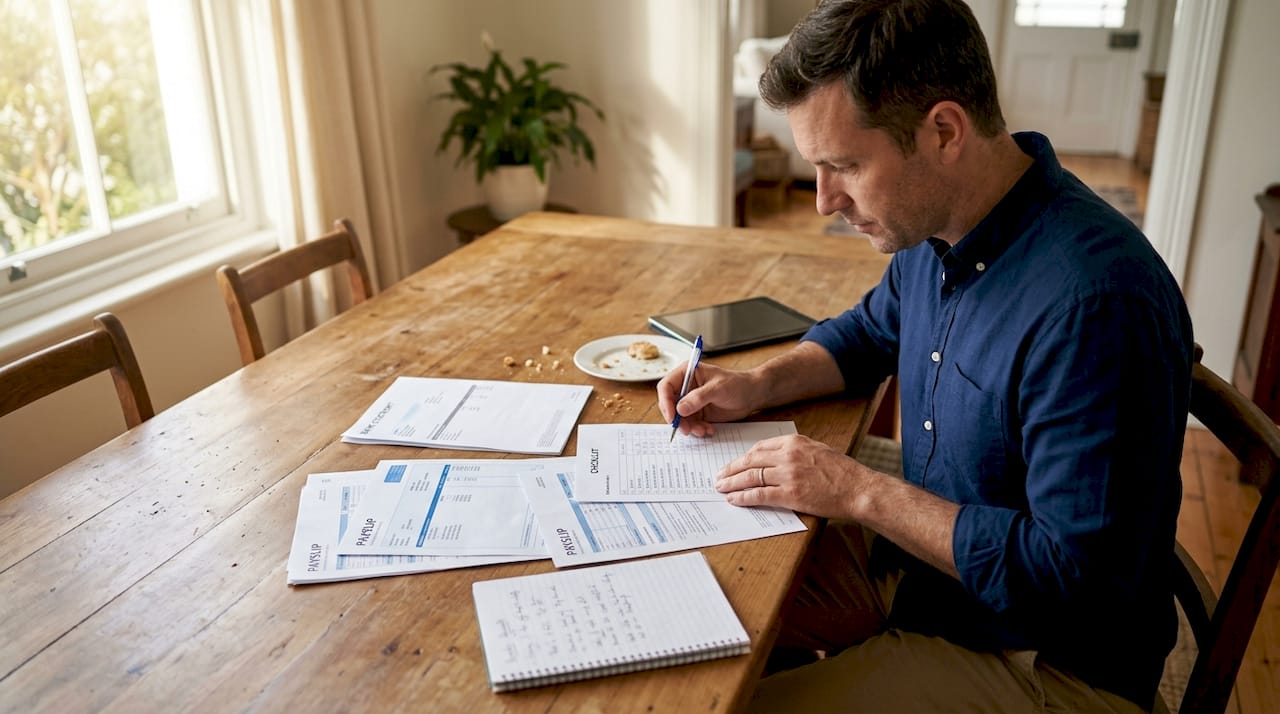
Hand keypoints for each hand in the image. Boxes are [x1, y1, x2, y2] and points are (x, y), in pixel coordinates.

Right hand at [657, 360, 760, 436]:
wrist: (753, 395)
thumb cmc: (738, 384)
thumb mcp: (718, 388)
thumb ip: (698, 398)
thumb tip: (680, 409)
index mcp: (687, 373)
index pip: (666, 386)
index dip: (665, 402)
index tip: (672, 416)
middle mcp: (686, 387)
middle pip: (670, 404)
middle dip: (677, 419)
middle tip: (686, 429)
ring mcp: (691, 401)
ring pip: (680, 418)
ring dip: (689, 427)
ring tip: (703, 430)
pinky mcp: (698, 413)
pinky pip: (690, 424)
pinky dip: (697, 429)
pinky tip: (709, 429)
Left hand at [714, 434, 868, 518]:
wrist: (858, 488)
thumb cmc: (841, 471)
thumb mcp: (817, 449)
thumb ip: (794, 451)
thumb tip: (773, 458)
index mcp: (793, 442)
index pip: (759, 448)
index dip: (742, 457)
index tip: (734, 463)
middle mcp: (788, 456)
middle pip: (750, 461)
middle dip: (731, 469)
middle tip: (719, 476)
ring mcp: (788, 475)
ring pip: (751, 477)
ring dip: (732, 483)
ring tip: (721, 488)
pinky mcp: (790, 495)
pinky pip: (759, 494)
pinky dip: (744, 497)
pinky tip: (734, 499)